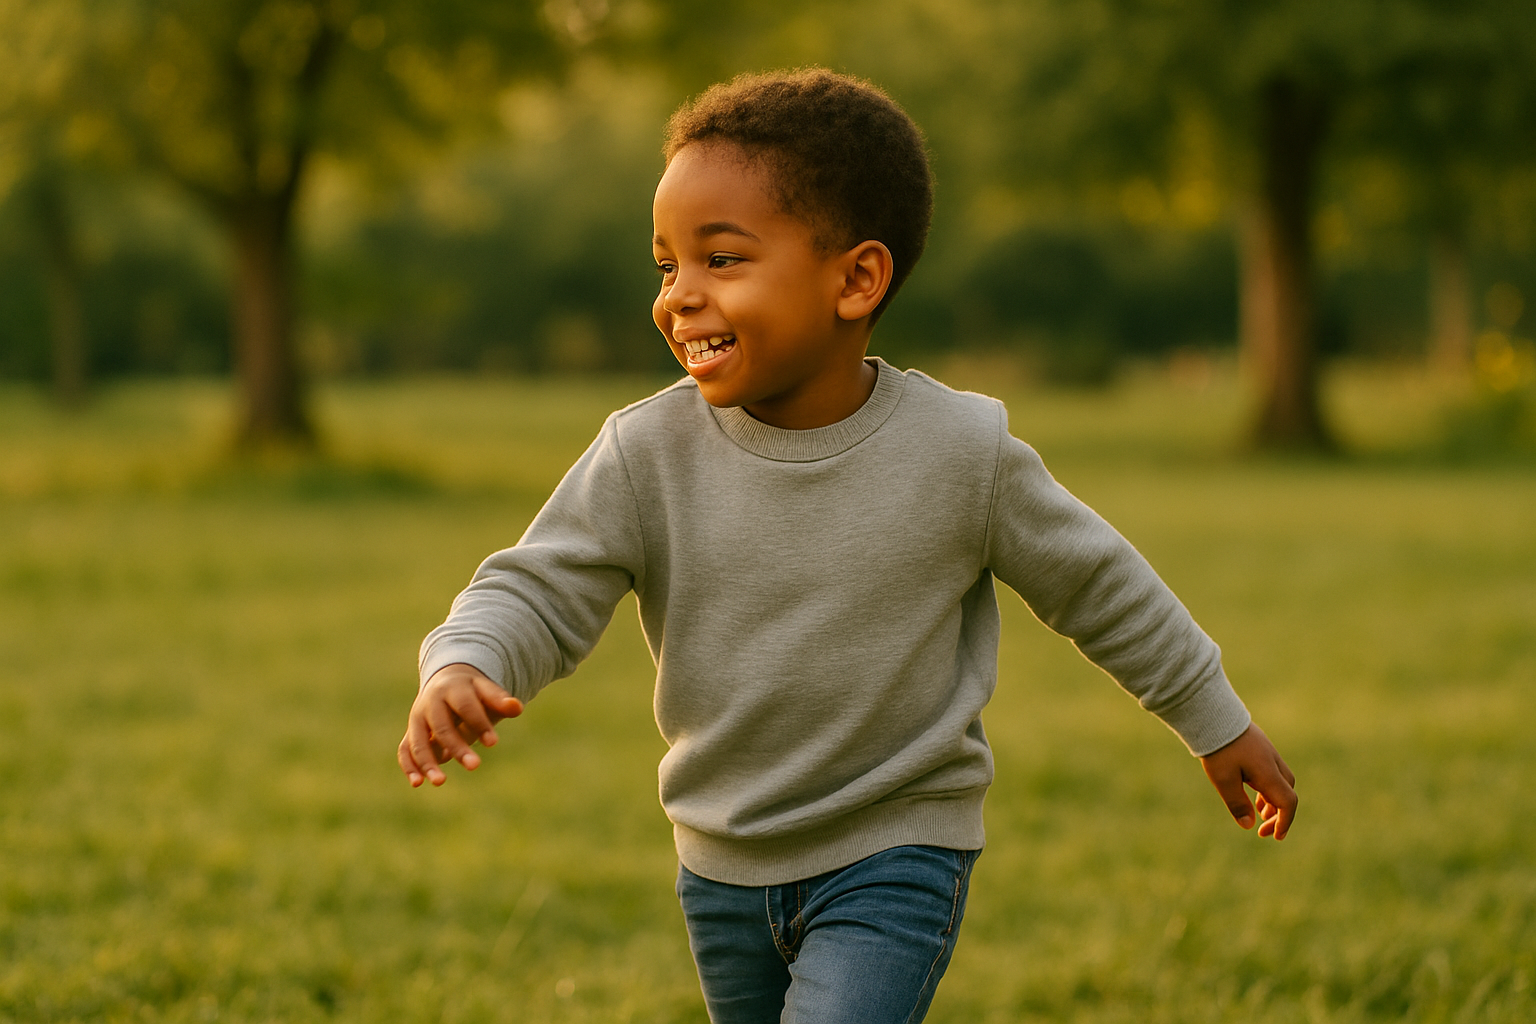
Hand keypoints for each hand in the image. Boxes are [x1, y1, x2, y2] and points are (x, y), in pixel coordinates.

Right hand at [398, 663, 522, 787]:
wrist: (448, 681)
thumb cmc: (474, 691)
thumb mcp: (487, 691)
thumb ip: (500, 700)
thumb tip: (517, 707)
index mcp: (453, 688)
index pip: (466, 706)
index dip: (479, 723)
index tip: (493, 743)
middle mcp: (431, 702)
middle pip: (442, 726)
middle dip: (457, 747)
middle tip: (475, 766)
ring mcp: (418, 718)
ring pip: (418, 740)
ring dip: (427, 762)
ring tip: (440, 782)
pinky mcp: (411, 733)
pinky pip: (405, 749)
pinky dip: (409, 766)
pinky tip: (418, 783)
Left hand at [1199, 722, 1296, 839]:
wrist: (1213, 715)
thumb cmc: (1219, 749)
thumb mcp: (1223, 780)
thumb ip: (1237, 803)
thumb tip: (1249, 825)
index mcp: (1268, 773)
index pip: (1288, 803)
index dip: (1285, 822)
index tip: (1275, 836)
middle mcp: (1274, 763)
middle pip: (1287, 794)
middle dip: (1279, 815)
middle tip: (1262, 831)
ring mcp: (1269, 754)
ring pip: (1280, 783)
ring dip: (1272, 802)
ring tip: (1259, 815)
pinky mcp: (1261, 748)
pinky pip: (1272, 773)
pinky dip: (1267, 789)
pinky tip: (1253, 795)